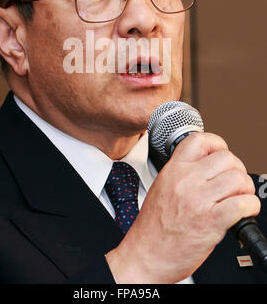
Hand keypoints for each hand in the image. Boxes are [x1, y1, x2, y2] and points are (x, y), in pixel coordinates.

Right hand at [105, 132, 260, 282]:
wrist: (145, 255)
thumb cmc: (153, 228)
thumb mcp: (161, 187)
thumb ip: (183, 174)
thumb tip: (208, 166)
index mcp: (173, 170)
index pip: (199, 140)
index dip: (217, 144)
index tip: (221, 153)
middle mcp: (186, 180)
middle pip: (226, 157)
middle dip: (236, 170)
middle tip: (233, 183)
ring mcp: (199, 200)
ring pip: (238, 178)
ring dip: (245, 189)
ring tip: (240, 198)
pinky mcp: (211, 221)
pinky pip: (243, 204)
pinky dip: (250, 207)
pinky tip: (244, 212)